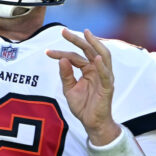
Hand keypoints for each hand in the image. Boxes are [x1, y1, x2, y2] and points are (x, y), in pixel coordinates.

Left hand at [46, 29, 120, 145]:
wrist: (91, 123)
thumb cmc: (82, 106)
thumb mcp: (69, 89)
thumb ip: (66, 75)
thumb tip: (62, 60)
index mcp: (88, 69)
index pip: (75, 56)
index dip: (61, 53)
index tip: (47, 52)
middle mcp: (97, 70)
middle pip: (89, 50)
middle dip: (77, 39)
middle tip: (63, 31)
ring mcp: (104, 77)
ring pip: (103, 56)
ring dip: (95, 44)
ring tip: (86, 34)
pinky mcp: (108, 88)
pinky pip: (106, 75)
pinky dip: (102, 66)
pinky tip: (96, 58)